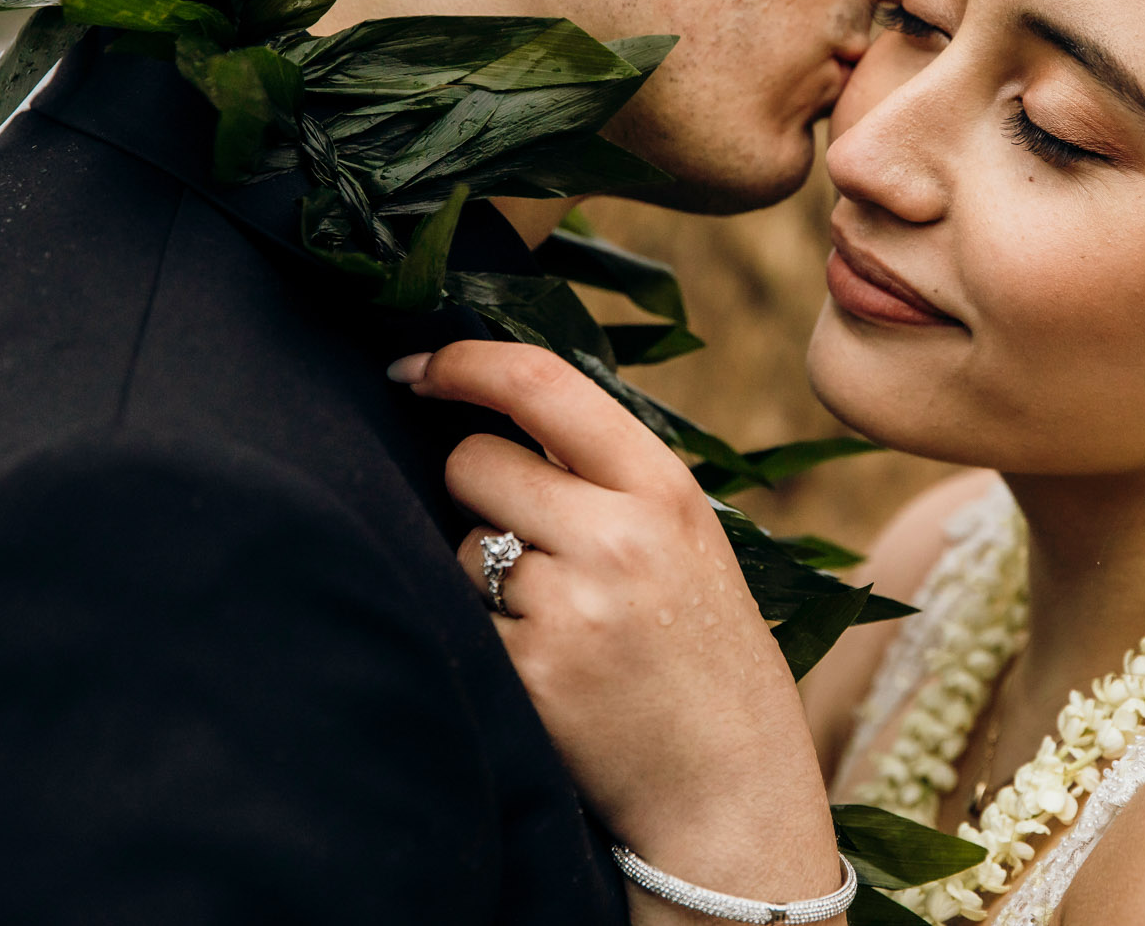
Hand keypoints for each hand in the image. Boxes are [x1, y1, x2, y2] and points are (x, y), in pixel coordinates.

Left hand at [395, 342, 843, 910]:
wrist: (727, 783)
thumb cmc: (698, 646)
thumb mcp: (681, 534)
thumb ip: (600, 469)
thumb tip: (480, 403)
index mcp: (664, 488)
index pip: (541, 383)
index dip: (464, 362)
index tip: (416, 367)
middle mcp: (619, 537)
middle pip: (476, 462)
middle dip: (477, 490)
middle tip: (530, 542)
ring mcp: (570, 608)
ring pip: (460, 546)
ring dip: (484, 574)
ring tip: (562, 620)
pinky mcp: (529, 674)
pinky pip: (462, 619)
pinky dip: (489, 637)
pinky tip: (550, 669)